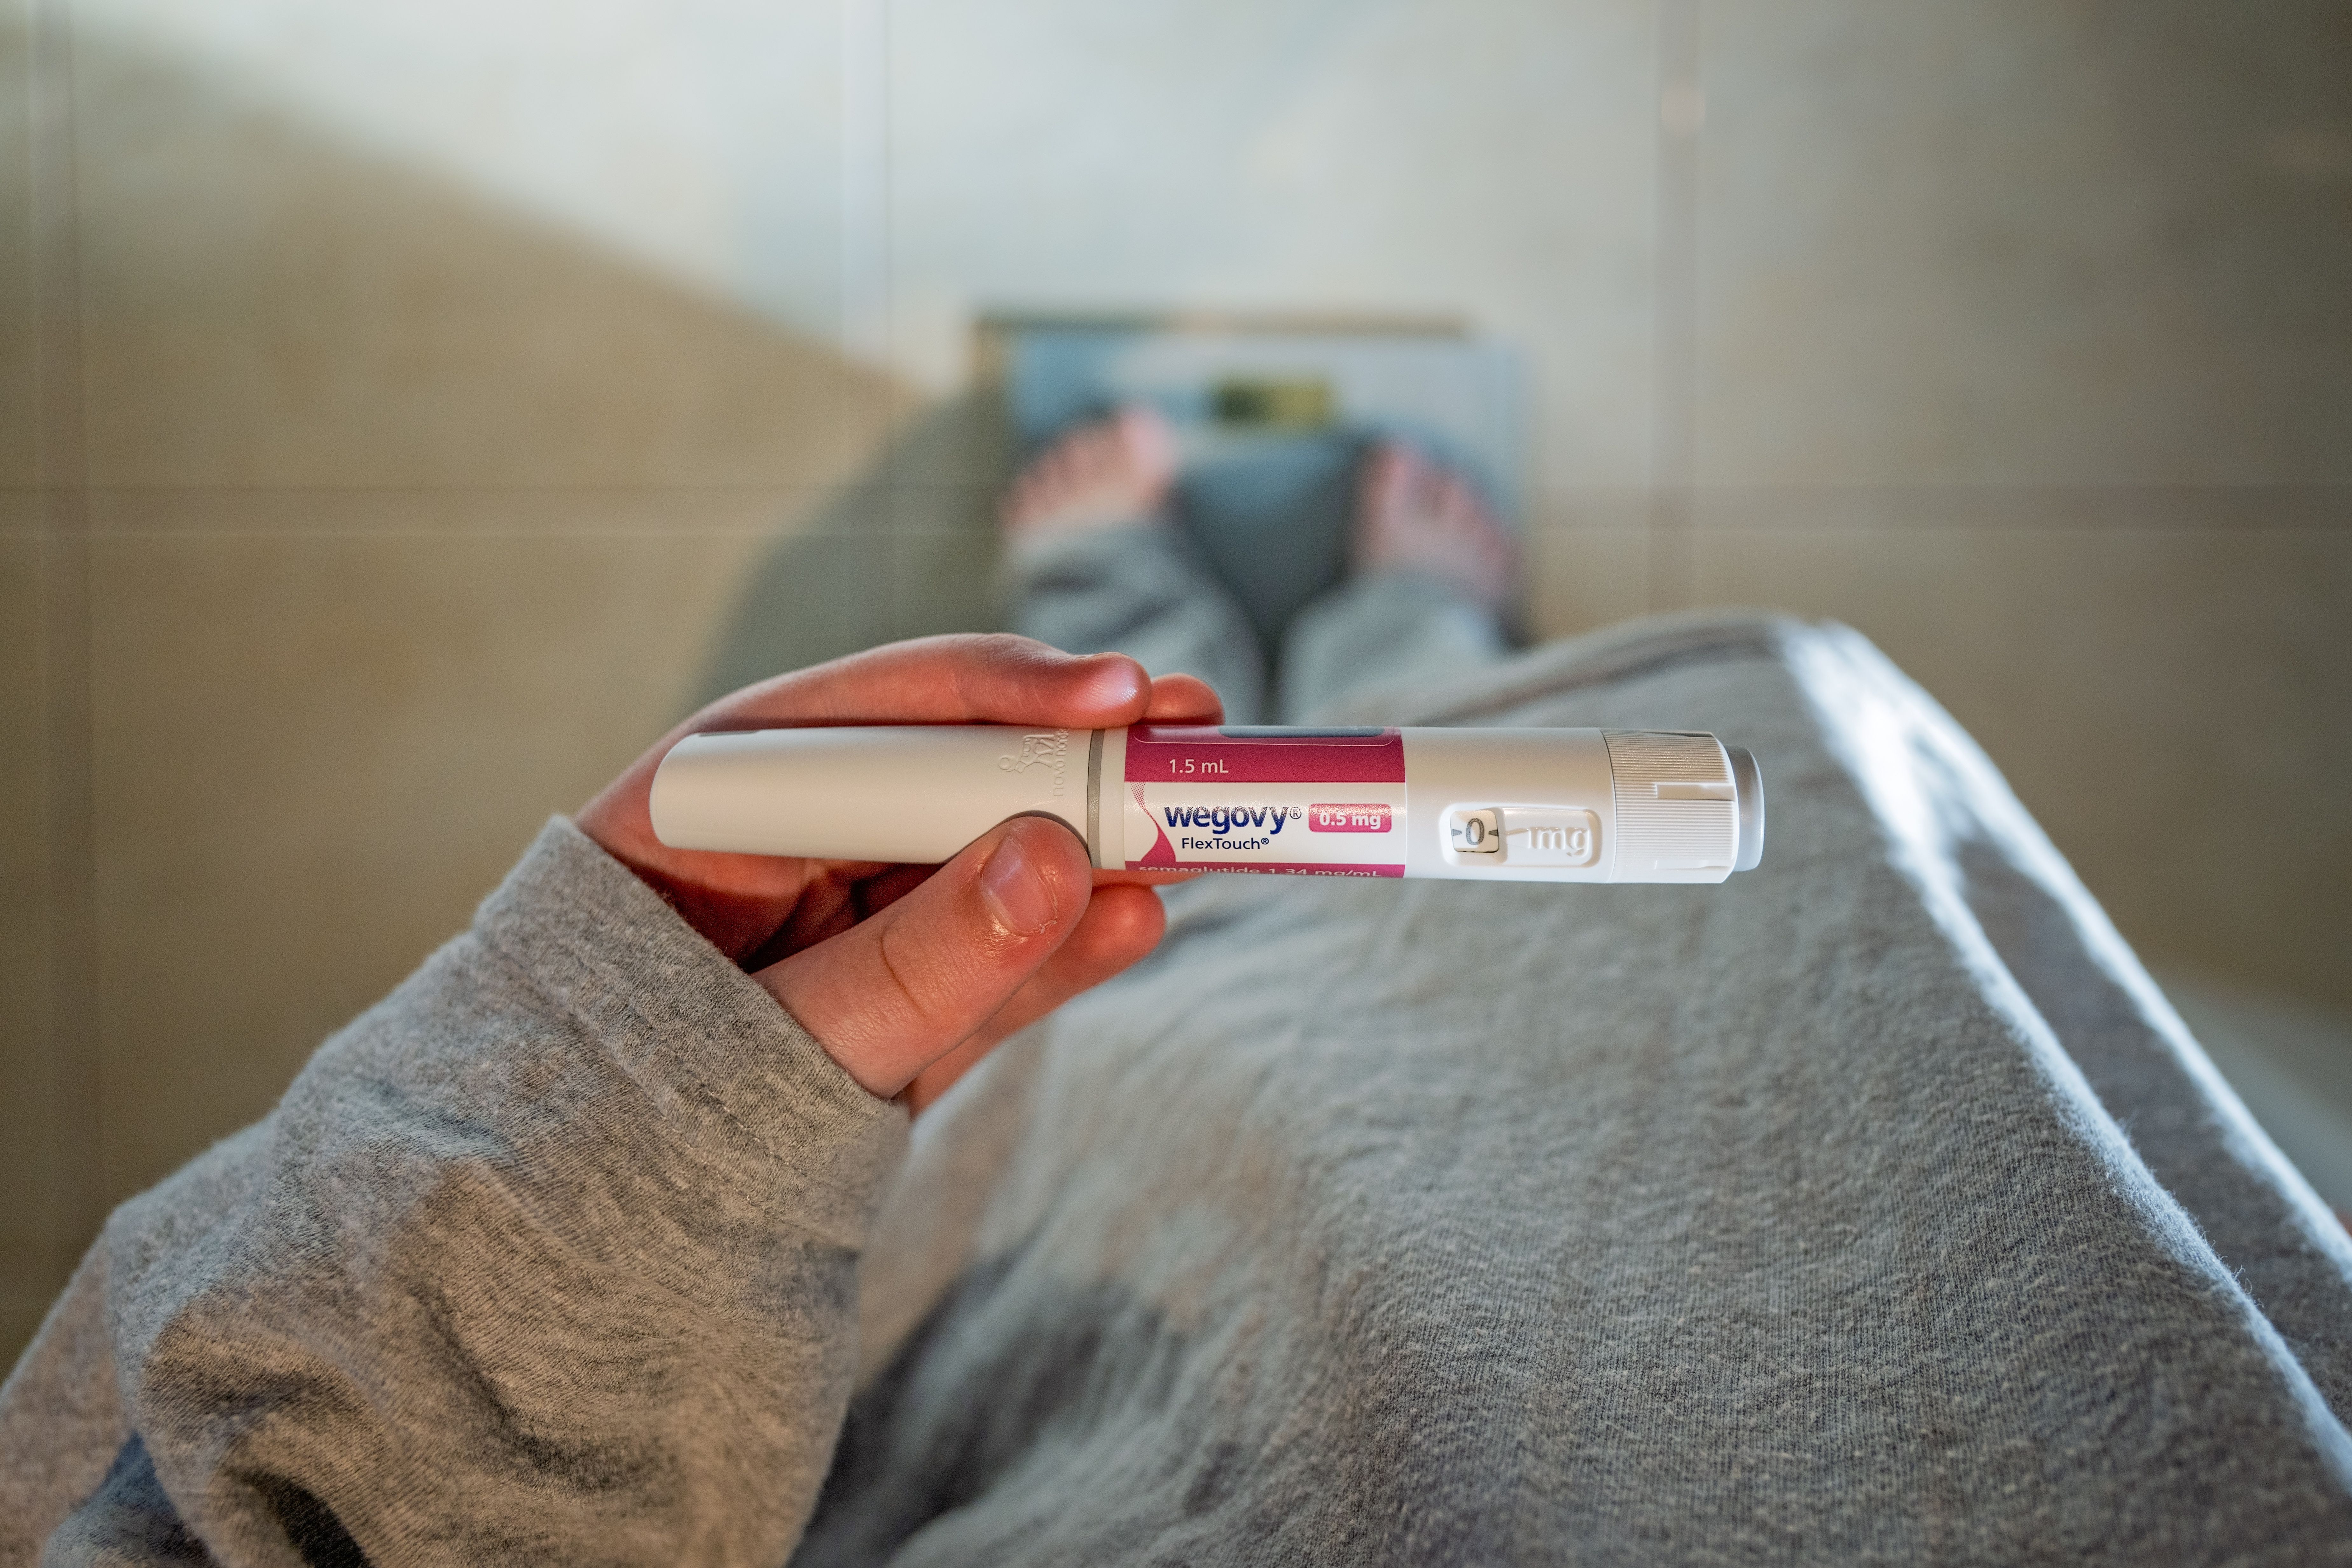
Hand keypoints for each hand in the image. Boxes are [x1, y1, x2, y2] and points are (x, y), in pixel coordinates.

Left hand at [577, 634, 1220, 1111]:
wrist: (559, 1241)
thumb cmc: (603, 1109)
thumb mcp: (751, 1037)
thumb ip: (905, 962)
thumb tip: (1052, 860)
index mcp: (723, 791)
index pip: (886, 707)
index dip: (1007, 691)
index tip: (1115, 694)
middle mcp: (802, 839)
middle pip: (961, 773)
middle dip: (1079, 758)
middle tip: (1199, 730)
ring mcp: (859, 923)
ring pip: (995, 867)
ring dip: (1099, 848)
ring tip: (1205, 829)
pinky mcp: (903, 1008)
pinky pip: (993, 969)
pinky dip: (1064, 950)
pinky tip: (1138, 922)